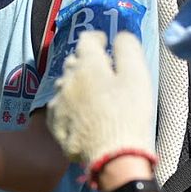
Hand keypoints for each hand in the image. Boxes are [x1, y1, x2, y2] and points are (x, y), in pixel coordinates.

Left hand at [47, 31, 154, 172]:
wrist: (112, 155)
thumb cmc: (128, 113)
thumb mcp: (136, 75)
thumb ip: (127, 49)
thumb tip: (120, 36)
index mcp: (88, 64)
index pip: (86, 39)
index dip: (97, 38)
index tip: (105, 42)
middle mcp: (67, 79)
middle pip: (73, 61)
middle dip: (86, 61)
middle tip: (101, 69)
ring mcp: (58, 101)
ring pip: (64, 84)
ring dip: (76, 83)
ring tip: (91, 92)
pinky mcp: (54, 123)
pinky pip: (59, 106)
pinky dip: (69, 104)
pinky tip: (80, 113)